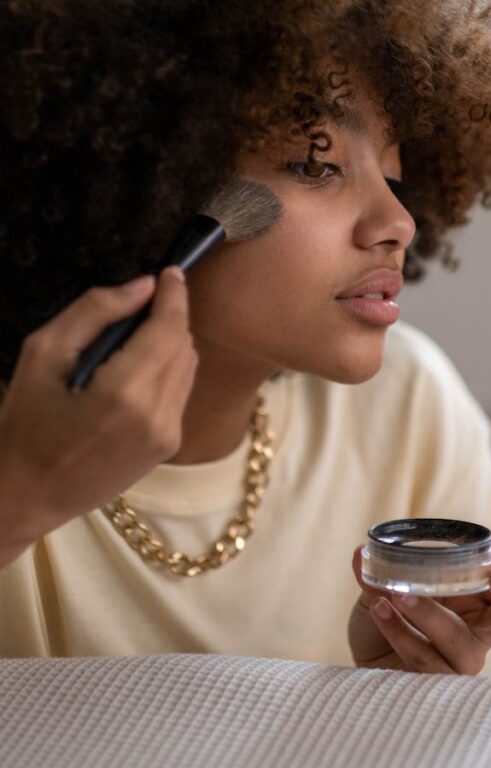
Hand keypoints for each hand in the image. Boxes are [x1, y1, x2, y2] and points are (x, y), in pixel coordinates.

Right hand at [0, 267, 197, 565]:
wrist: (27, 495)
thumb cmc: (25, 423)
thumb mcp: (43, 354)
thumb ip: (95, 312)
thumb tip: (143, 287)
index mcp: (125, 392)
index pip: (169, 328)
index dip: (175, 295)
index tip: (172, 272)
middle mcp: (158, 415)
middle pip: (184, 345)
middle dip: (171, 316)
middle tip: (145, 302)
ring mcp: (168, 435)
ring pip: (189, 368)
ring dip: (172, 342)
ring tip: (137, 334)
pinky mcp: (168, 448)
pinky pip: (181, 392)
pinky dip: (169, 369)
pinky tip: (138, 368)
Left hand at [348, 545, 490, 673]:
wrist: (366, 660)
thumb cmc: (390, 617)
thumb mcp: (386, 585)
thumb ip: (380, 570)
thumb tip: (362, 551)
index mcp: (478, 600)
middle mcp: (478, 631)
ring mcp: (459, 660)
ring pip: (461, 642)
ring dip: (431, 614)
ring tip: (399, 595)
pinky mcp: (435, 684)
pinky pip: (423, 659)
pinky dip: (399, 632)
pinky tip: (379, 610)